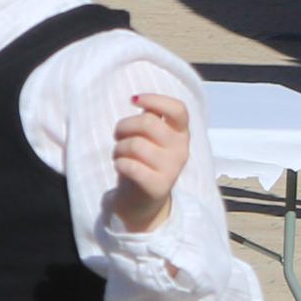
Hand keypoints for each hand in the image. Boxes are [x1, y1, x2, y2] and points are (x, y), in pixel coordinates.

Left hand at [111, 91, 192, 234]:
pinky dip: (119, 163)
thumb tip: (139, 100)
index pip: (178, 109)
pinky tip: (121, 166)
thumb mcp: (153, 138)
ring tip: (119, 155)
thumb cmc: (144, 161)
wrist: (144, 200)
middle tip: (118, 135)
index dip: (155, 100)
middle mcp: (181, 149)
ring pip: (135, 144)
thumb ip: (150, 120)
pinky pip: (130, 166)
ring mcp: (172, 169)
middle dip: (124, 126)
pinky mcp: (158, 186)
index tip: (134, 100)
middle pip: (148, 123)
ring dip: (118, 148)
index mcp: (181, 133)